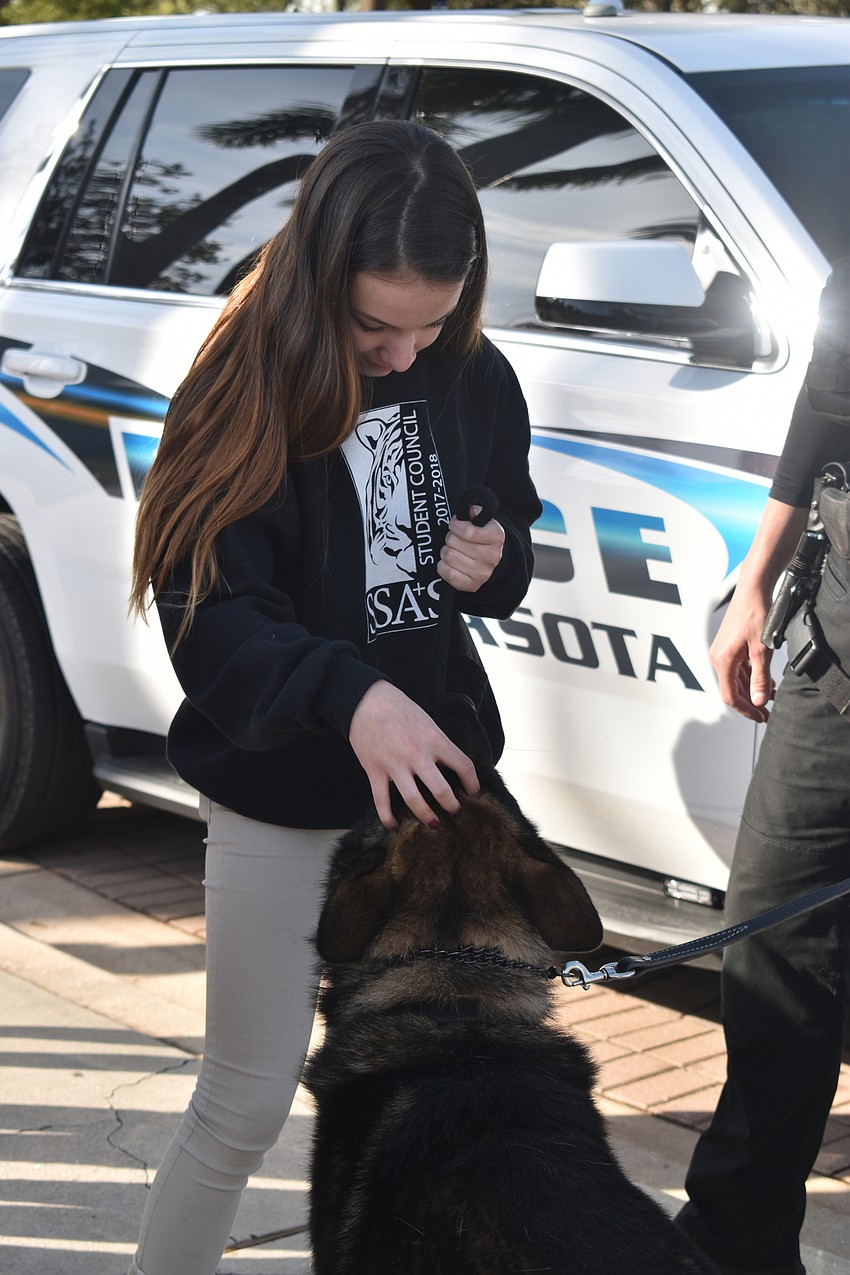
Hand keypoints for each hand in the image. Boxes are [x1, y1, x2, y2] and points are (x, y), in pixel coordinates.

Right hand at [348, 680, 478, 827]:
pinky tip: (394, 825)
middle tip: (457, 813)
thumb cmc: (399, 708)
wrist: (366, 701)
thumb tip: (451, 765)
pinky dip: (388, 818)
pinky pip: (382, 802)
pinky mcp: (375, 771)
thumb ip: (438, 743)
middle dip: (452, 807)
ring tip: (434, 824)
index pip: (463, 766)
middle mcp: (417, 755)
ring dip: (427, 817)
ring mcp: (395, 765)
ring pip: (415, 801)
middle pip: (441, 791)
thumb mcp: (427, 722)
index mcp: (434, 740)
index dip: (473, 783)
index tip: (474, 793)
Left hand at [438, 508, 504, 592]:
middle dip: (450, 538)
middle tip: (455, 540)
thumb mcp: (482, 519)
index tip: (455, 525)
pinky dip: (443, 566)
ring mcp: (483, 573)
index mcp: (496, 536)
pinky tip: (450, 563)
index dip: (455, 525)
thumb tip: (466, 510)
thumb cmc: (481, 536)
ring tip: (454, 550)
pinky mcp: (472, 585)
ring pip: (448, 556)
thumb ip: (473, 511)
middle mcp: (492, 556)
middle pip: (453, 543)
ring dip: (446, 551)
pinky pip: (447, 573)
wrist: (488, 559)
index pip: (467, 531)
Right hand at [709, 583, 775, 722]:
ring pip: (736, 680)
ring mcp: (723, 652)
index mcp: (722, 661)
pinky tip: (766, 680)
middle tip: (767, 712)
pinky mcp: (729, 647)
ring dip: (752, 689)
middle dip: (751, 702)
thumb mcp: (762, 650)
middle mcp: (718, 658)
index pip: (730, 696)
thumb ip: (760, 678)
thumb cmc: (755, 614)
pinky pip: (738, 669)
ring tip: (772, 697)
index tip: (761, 717)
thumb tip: (759, 701)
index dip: (746, 709)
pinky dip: (751, 677)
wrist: (752, 590)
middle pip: (732, 689)